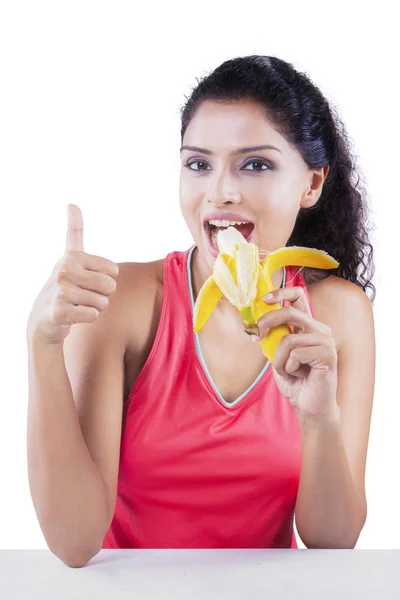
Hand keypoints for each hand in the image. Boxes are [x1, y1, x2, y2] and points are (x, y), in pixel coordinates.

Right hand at [27, 204, 119, 344]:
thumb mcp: (69, 257)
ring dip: (95, 307)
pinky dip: (89, 317)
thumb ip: (74, 232)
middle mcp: (65, 271)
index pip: (113, 270)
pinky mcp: (60, 311)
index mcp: (73, 257)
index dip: (106, 279)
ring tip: (78, 304)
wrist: (45, 317)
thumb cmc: (65, 285)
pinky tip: (74, 315)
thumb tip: (72, 203)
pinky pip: (93, 315)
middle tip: (85, 295)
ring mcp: (61, 291)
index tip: (88, 280)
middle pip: (110, 286)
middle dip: (102, 295)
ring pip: (103, 302)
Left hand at [255, 286, 338, 420]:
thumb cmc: (295, 381)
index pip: (298, 296)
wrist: (309, 406)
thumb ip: (271, 337)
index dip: (281, 292)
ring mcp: (325, 341)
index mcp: (308, 325)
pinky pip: (295, 354)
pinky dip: (288, 367)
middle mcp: (319, 329)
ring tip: (288, 370)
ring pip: (288, 339)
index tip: (264, 299)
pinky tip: (299, 375)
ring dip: (279, 359)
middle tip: (257, 337)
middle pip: (289, 311)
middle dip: (267, 322)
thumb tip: (254, 324)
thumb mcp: (277, 354)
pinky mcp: (327, 355)